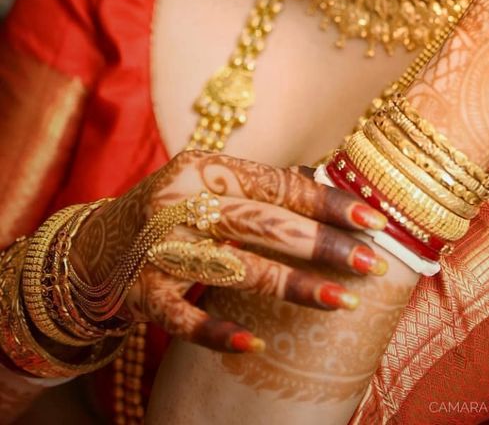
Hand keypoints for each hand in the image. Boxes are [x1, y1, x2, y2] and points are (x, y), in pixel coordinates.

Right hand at [69, 153, 388, 353]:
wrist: (91, 246)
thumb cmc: (170, 213)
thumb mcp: (206, 186)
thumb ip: (257, 192)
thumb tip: (332, 200)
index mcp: (205, 167)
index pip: (278, 184)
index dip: (328, 202)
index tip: (373, 219)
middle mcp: (182, 201)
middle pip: (266, 223)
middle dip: (325, 244)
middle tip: (373, 262)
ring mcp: (161, 248)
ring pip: (238, 268)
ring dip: (295, 286)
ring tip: (343, 301)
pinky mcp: (141, 292)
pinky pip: (185, 318)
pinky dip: (219, 332)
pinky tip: (254, 345)